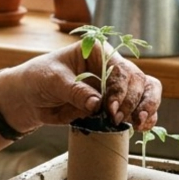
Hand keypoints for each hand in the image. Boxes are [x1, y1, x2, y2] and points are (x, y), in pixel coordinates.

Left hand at [0, 41, 161, 131]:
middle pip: (138, 81)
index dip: (119, 89)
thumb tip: (96, 104)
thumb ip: (74, 90)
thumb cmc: (39, 78)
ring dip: (147, 108)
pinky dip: (145, 118)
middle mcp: (112, 67)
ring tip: (139, 124)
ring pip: (146, 92)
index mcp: (98, 52)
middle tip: (117, 118)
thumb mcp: (52, 80)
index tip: (109, 107)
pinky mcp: (114, 105)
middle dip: (132, 101)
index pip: (119, 68)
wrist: (31, 98)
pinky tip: (142, 127)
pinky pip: (138, 109)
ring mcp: (115, 87)